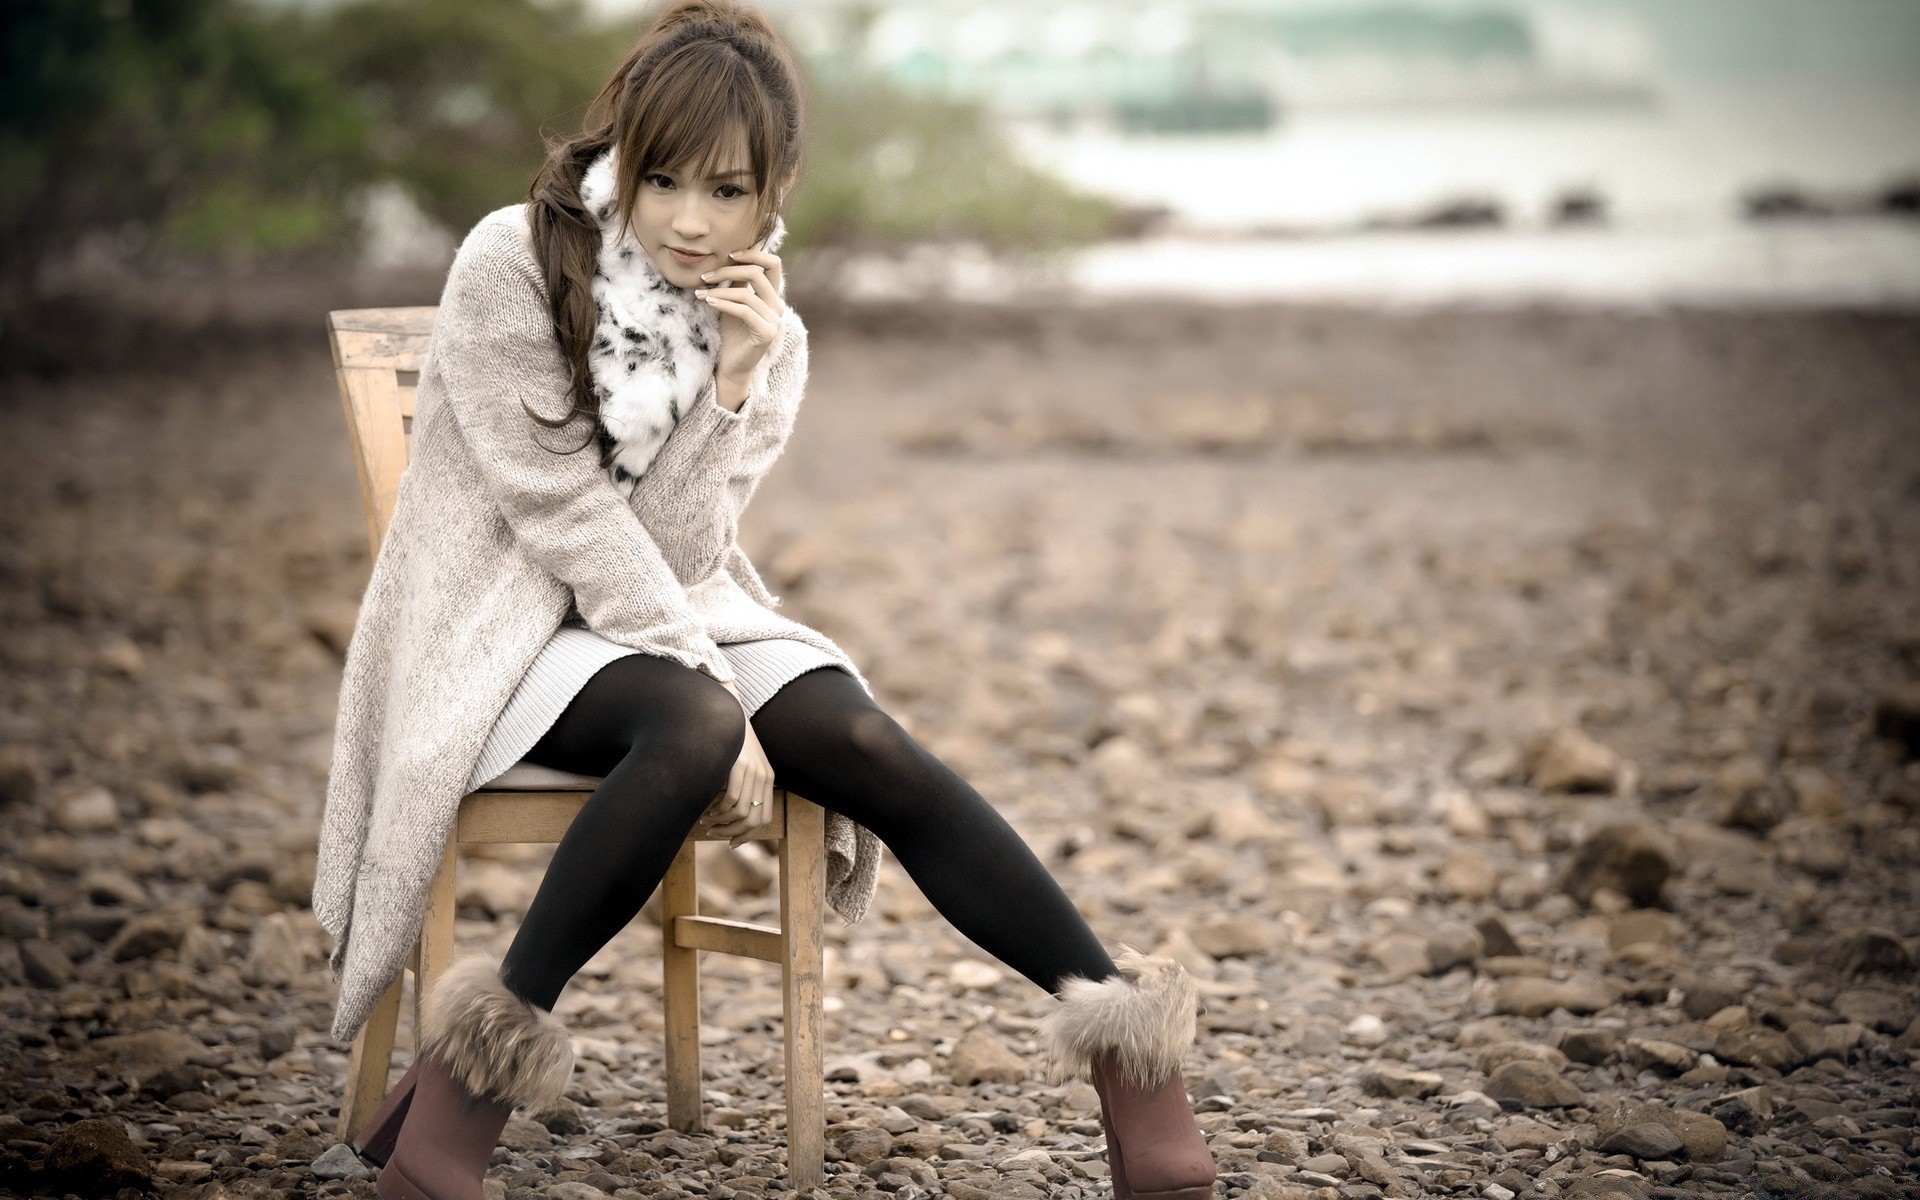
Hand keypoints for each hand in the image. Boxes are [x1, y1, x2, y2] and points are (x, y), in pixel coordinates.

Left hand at [695, 246, 785, 389]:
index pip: (773, 264)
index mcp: (772, 296)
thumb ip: (737, 282)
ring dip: (719, 291)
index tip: (728, 255)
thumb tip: (731, 255)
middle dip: (729, 270)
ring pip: (746, 293)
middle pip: (758, 273)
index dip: (753, 254)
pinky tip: (708, 302)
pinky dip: (723, 303)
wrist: (732, 366)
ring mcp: (775, 321)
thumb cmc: (731, 334)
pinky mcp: (767, 333)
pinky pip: (743, 310)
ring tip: (700, 293)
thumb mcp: (733, 302)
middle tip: (706, 276)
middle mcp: (778, 306)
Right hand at [705, 689, 775, 847]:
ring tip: (707, 821)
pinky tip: (707, 810)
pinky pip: (731, 799)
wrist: (726, 712)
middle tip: (714, 834)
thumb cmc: (728, 741)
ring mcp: (753, 771)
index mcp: (768, 779)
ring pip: (742, 813)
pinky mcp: (739, 766)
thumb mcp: (742, 765)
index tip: (732, 842)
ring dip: (722, 823)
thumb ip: (742, 786)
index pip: (765, 819)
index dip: (749, 835)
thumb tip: (730, 815)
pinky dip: (718, 811)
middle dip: (734, 834)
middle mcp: (764, 777)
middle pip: (755, 821)